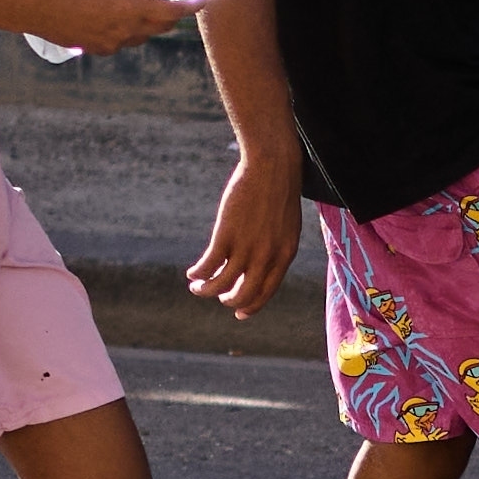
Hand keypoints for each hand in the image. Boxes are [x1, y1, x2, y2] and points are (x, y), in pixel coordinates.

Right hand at [29, 0, 187, 55]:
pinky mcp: (96, 48)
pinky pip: (122, 43)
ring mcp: (111, 42)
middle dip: (173, 14)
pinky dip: (129, 33)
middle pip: (162, 26)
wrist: (34, 8)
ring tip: (152, 9)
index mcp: (132, 8)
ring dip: (152, 25)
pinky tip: (122, 22)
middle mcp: (126, 30)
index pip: (174, 11)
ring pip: (142, 36)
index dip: (193, 4)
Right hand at [189, 150, 301, 317]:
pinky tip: (192, 273)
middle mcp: (266, 256)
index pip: (266, 292)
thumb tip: (261, 263)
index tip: (239, 313)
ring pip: (221, 283)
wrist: (273, 166)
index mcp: (284, 255)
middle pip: (243, 294)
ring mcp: (246, 246)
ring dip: (206, 290)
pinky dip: (198, 273)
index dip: (251, 306)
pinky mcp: (226, 234)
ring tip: (196, 287)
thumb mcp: (286, 226)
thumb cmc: (280, 191)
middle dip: (228, 301)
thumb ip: (276, 248)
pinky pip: (209, 264)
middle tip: (219, 297)